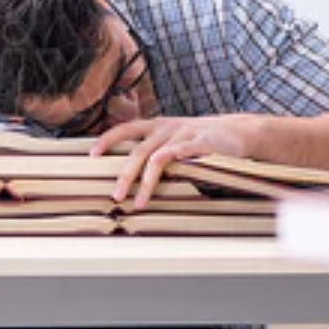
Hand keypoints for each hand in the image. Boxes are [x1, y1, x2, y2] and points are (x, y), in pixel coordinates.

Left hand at [92, 115, 263, 208]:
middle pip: (138, 151)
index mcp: (156, 126)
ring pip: (158, 158)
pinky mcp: (202, 142)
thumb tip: (127, 175)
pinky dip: (173, 163)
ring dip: (146, 182)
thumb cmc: (200, 140)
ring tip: (139, 202)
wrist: (237, 131)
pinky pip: (184, 153)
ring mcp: (184, 134)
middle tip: (116, 196)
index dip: (107, 140)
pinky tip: (165, 178)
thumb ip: (154, 150)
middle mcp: (166, 128)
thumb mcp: (173, 139)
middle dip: (125, 175)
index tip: (92, 155)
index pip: (126, 129)